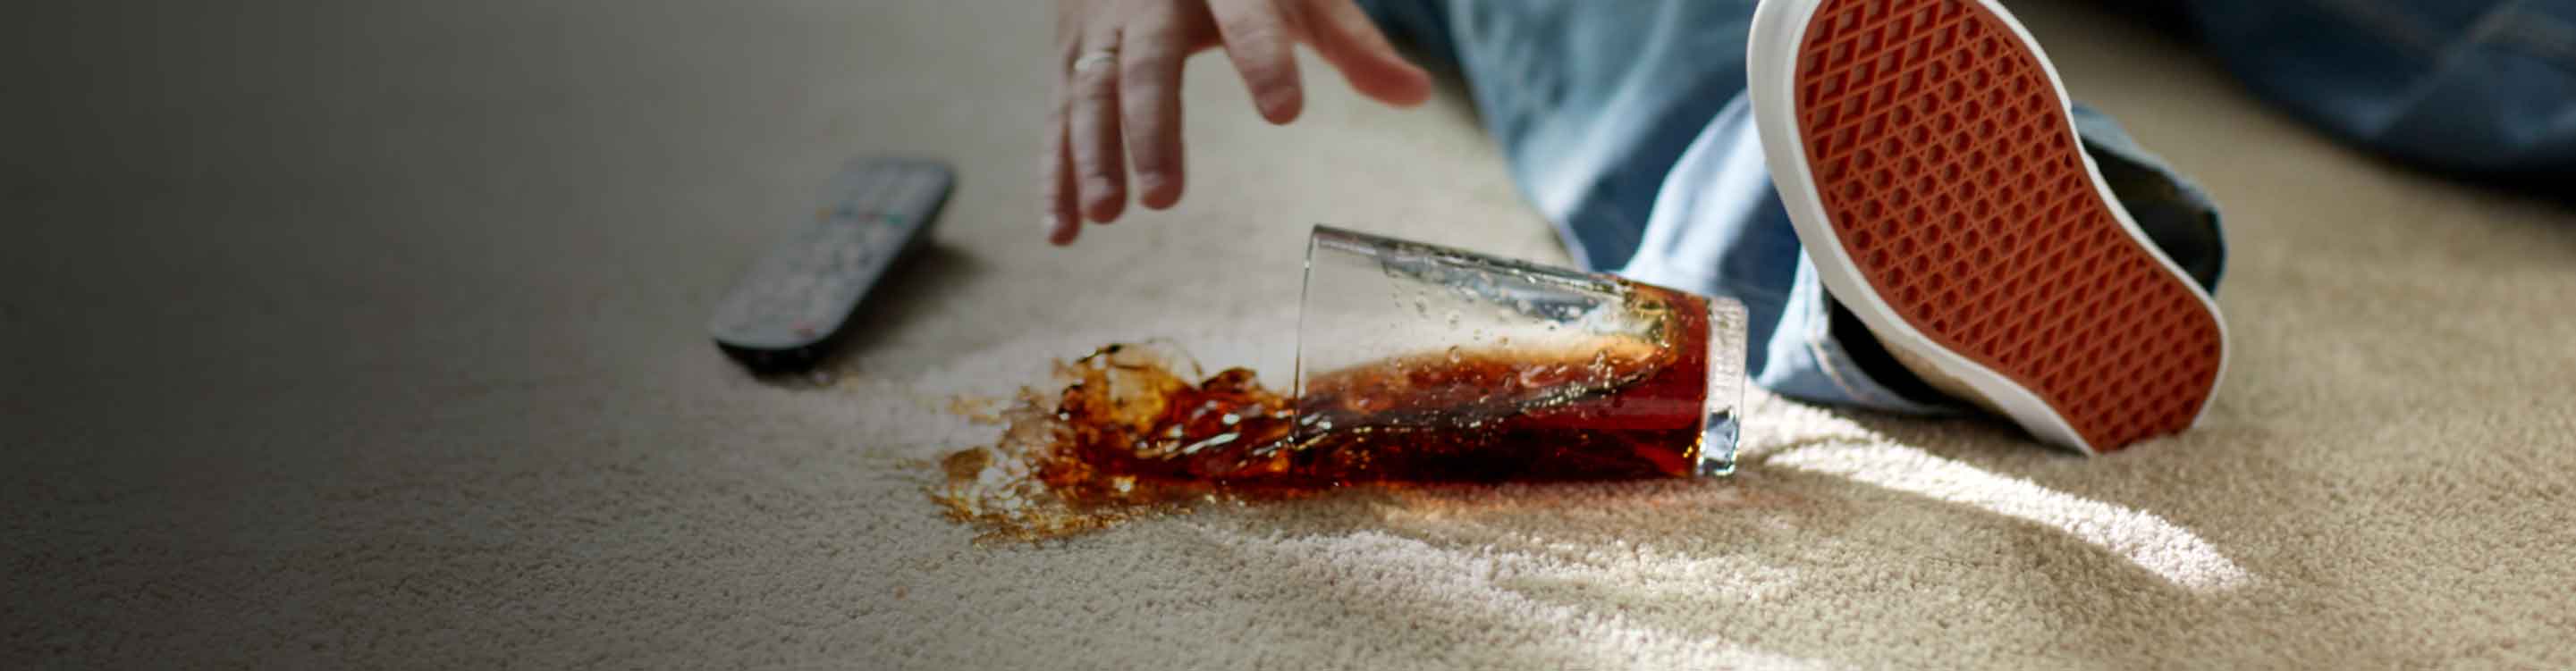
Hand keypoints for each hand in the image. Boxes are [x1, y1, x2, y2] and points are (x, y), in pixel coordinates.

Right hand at [1044, 0, 1432, 244]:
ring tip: (1108, 217)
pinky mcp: (1067, 56)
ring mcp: (1100, 29)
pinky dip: (1055, 174)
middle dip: (1151, 130)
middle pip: (1145, 66)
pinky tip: (1064, 232)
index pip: (1247, 19)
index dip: (1264, 59)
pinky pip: (1057, 117)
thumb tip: (1418, 96)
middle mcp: (1149, 0)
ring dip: (1093, 157)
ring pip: (1089, 93)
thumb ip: (1352, 44)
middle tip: (1164, 198)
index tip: (1285, 110)